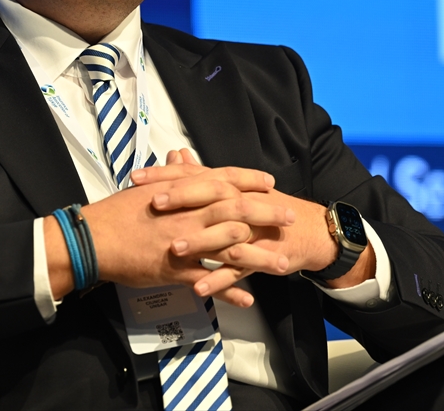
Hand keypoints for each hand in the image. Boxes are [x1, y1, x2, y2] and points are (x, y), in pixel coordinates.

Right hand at [48, 156, 293, 306]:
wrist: (94, 237)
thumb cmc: (118, 211)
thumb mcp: (147, 187)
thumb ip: (169, 175)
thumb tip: (180, 157)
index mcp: (182, 192)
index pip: (223, 180)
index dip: (249, 181)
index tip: (271, 183)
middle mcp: (188, 214)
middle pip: (236, 211)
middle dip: (267, 214)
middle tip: (291, 216)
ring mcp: (183, 242)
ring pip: (229, 249)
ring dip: (259, 257)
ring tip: (283, 264)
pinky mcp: (174, 269)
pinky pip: (207, 281)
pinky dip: (228, 291)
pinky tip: (248, 299)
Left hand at [134, 149, 376, 292]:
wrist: (307, 230)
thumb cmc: (263, 208)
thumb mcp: (231, 188)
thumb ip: (201, 173)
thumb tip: (176, 155)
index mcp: (229, 186)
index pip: (194, 175)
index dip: (165, 176)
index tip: (136, 178)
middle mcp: (239, 203)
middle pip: (210, 197)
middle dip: (182, 200)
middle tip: (153, 204)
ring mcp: (251, 230)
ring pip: (224, 234)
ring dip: (198, 242)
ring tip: (172, 250)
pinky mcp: (260, 257)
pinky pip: (238, 270)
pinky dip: (220, 280)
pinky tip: (199, 288)